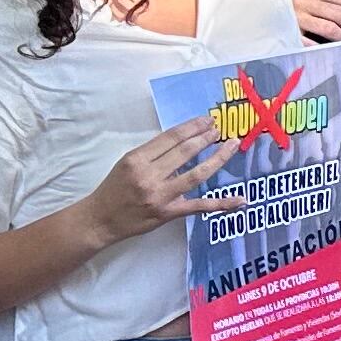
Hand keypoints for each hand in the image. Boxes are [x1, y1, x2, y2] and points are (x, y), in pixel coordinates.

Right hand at [86, 124, 240, 245]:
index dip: (192, 127)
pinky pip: (200, 206)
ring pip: (196, 174)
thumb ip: (153, 153)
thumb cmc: (114, 188)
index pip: (171, 138)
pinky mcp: (168, 213)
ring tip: (231, 145)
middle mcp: (149, 176)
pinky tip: (240, 199)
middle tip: (220, 130)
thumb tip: (184, 141)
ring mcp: (161, 196)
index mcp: (137, 159)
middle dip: (206, 138)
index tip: (207, 120)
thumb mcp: (127, 163)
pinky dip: (221, 203)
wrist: (100, 220)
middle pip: (185, 152)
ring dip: (218, 158)